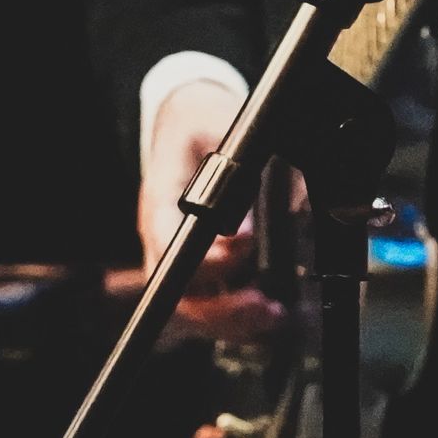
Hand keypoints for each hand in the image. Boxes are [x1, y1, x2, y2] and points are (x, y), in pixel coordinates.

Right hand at [139, 81, 286, 343]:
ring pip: (191, 307)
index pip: (169, 240)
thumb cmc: (203, 122)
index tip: (244, 246)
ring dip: (231, 321)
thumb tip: (277, 209)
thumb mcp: (228, 125)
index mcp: (160, 200)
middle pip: (177, 291)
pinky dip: (236, 319)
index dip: (204, 255)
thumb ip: (249, 163)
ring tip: (274, 318)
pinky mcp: (195, 266)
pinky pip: (207, 304)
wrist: (186, 117)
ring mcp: (175, 257)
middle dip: (220, 308)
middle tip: (266, 306)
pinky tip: (270, 317)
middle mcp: (162, 237)